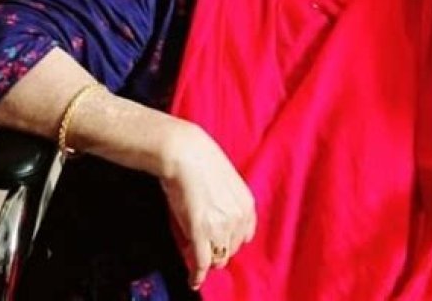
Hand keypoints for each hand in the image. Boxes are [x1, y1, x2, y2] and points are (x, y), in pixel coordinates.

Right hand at [158, 118, 256, 289]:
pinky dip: (197, 275)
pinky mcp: (200, 232)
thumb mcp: (227, 181)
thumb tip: (219, 221)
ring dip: (208, 260)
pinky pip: (202, 263)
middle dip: (218, 249)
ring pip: (218, 258)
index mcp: (246, 204)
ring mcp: (220, 226)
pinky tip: (194, 280)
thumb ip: (229, 203)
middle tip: (203, 246)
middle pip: (231, 249)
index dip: (231, 240)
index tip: (221, 242)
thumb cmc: (201, 160)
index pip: (244, 236)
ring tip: (196, 258)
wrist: (185, 151)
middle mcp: (238, 218)